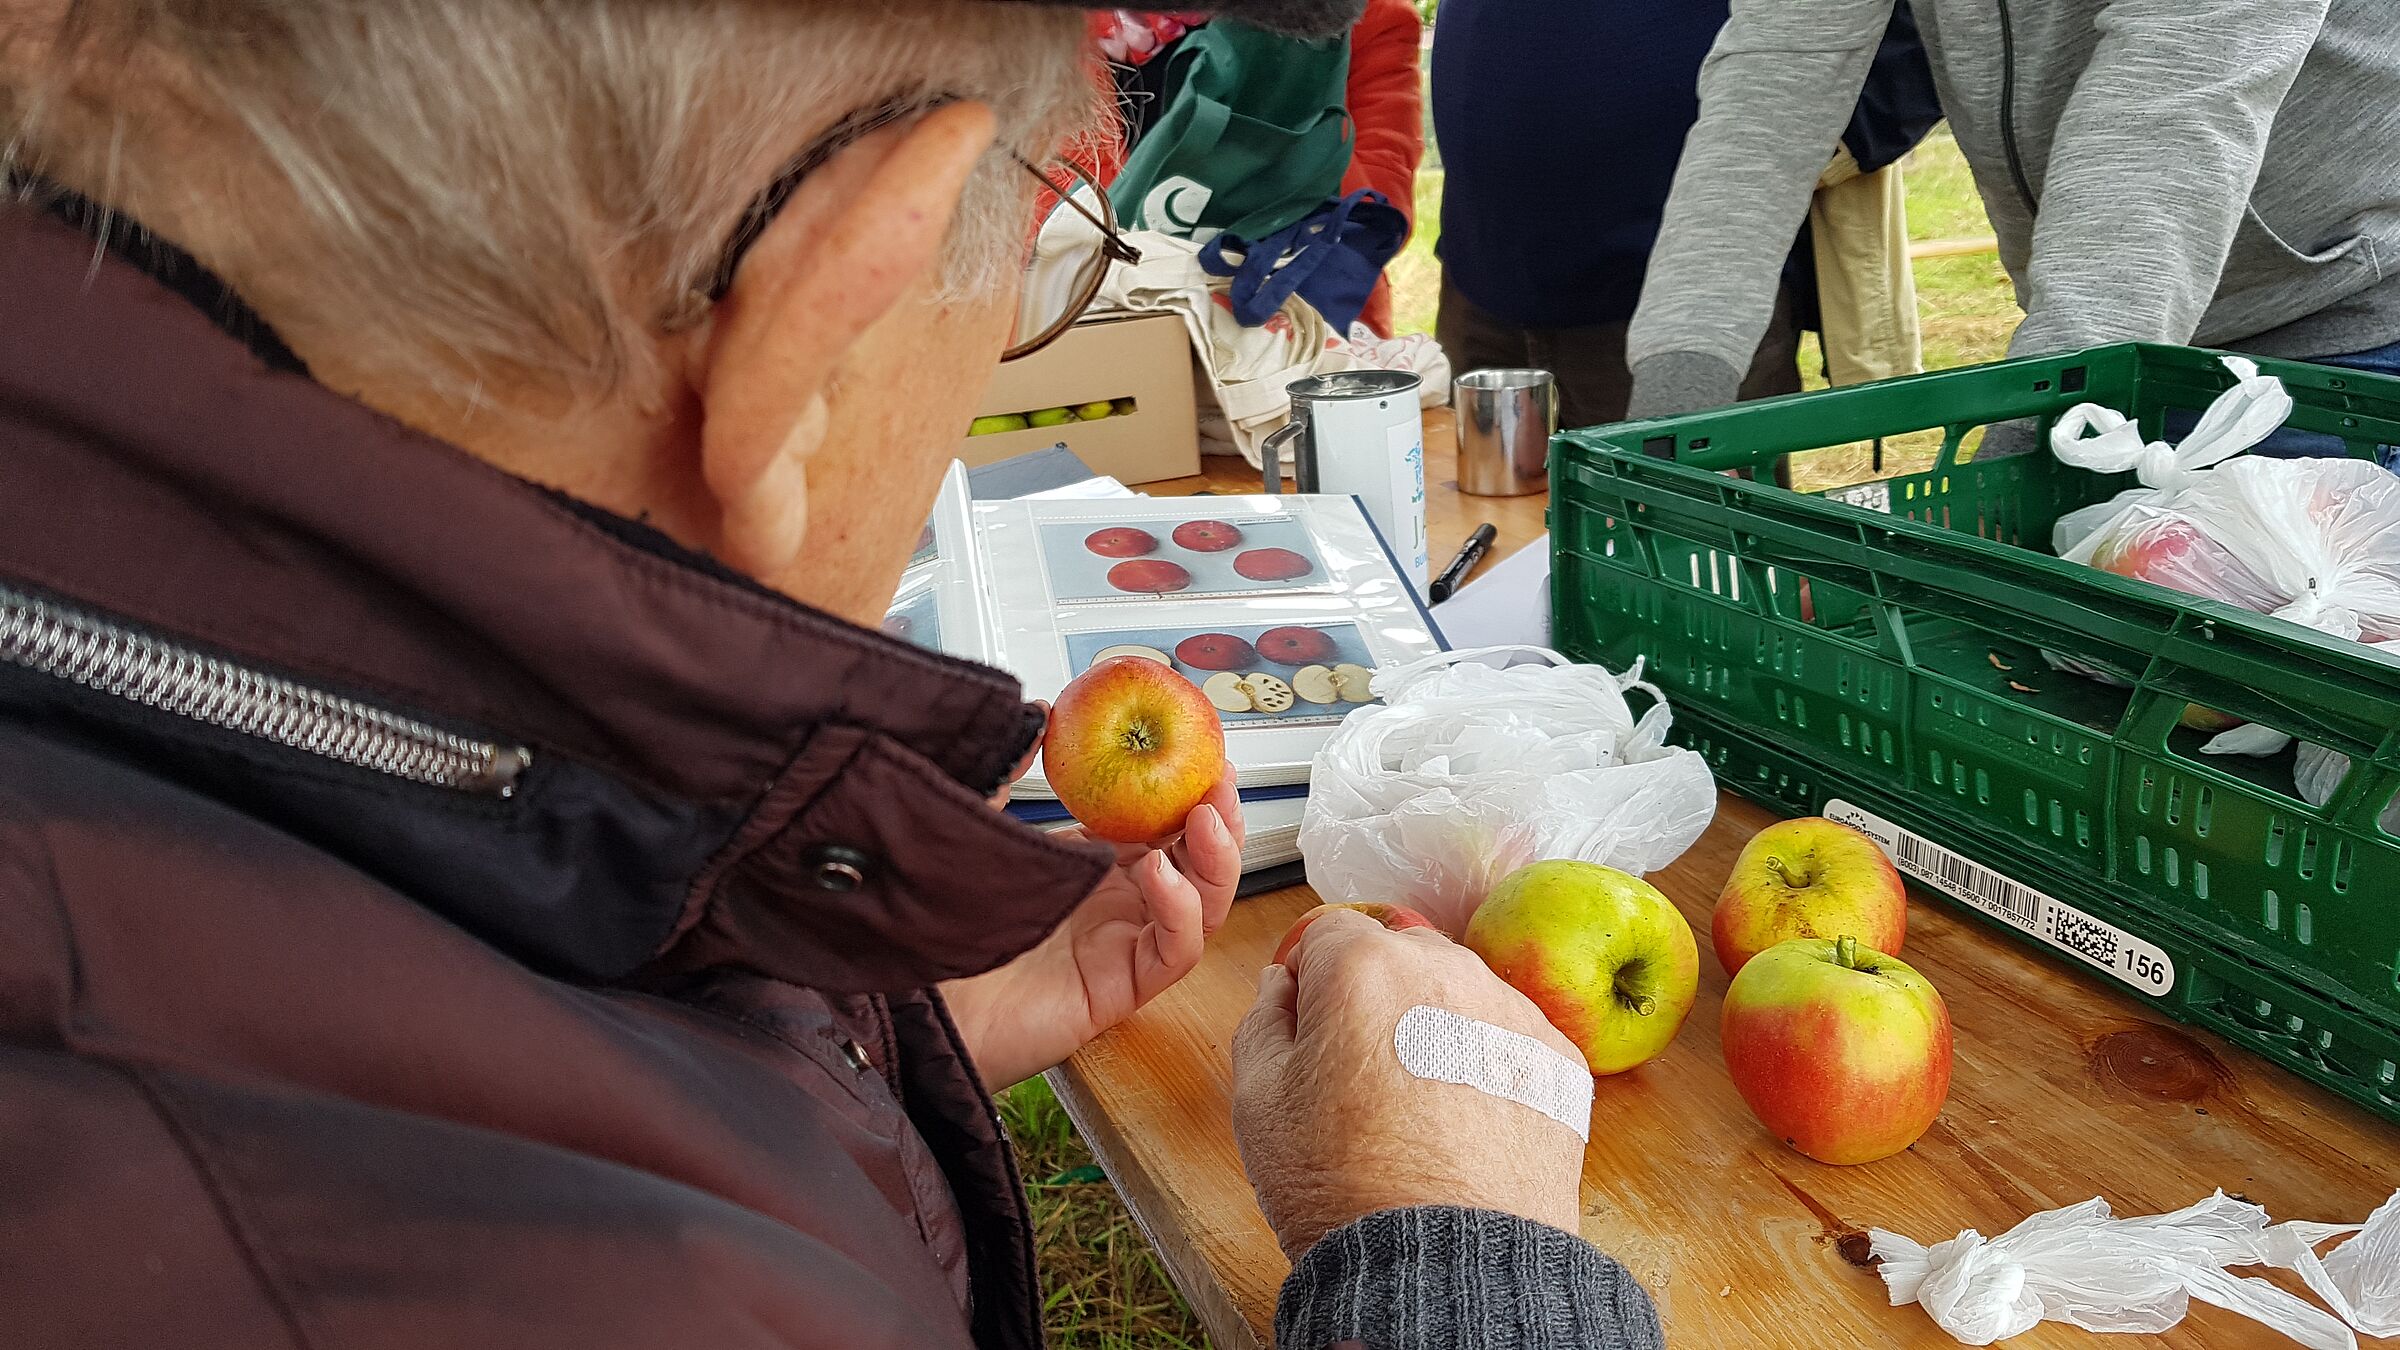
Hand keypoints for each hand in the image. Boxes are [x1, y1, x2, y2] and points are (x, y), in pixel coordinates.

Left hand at [943, 761, 1242, 1087]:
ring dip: (1217, 860)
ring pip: (1203, 907)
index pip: (1165, 824)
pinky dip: (1181, 911)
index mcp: (1095, 865)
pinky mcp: (1120, 987)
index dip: (1191, 788)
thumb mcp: (983, 824)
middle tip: (1220, 779)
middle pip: (1198, 863)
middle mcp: (1119, 905)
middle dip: (1221, 818)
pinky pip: (1175, 952)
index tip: (1202, 748)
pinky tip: (1159, 874)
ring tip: (1204, 818)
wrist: (914, 993)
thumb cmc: (941, 921)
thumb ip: (1011, 770)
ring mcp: (1124, 946)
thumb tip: (1042, 711)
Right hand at [1231, 908, 1585, 1262]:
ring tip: (1417, 1109)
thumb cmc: (1342, 1187)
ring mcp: (1513, 1014)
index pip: (1329, 933)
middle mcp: (1448, 971)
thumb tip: (1281, 985)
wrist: (1446, 1266)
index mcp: (1365, 968)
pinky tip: (1463, 1124)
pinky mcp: (1559, 1062)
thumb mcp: (1259, 1102)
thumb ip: (1262, 1021)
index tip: (1311, 1025)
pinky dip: (1486, 1066)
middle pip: (1399, 956)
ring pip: (1460, 995)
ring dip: (1434, 1027)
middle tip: (1359, 1077)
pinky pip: (1509, 1040)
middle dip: (1375, 998)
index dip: (1312, 978)